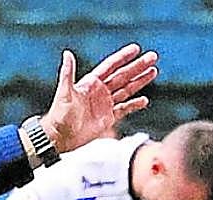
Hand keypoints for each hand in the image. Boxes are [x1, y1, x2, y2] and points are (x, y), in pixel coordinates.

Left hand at [40, 45, 158, 153]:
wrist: (59, 137)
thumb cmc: (59, 115)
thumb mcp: (64, 92)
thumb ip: (68, 73)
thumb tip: (67, 53)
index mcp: (91, 83)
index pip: (111, 66)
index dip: (123, 57)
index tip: (136, 49)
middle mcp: (100, 91)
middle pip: (123, 76)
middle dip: (138, 66)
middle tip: (153, 57)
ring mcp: (105, 104)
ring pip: (127, 90)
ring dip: (140, 81)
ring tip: (153, 71)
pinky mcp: (107, 118)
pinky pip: (124, 109)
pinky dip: (134, 105)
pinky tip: (144, 100)